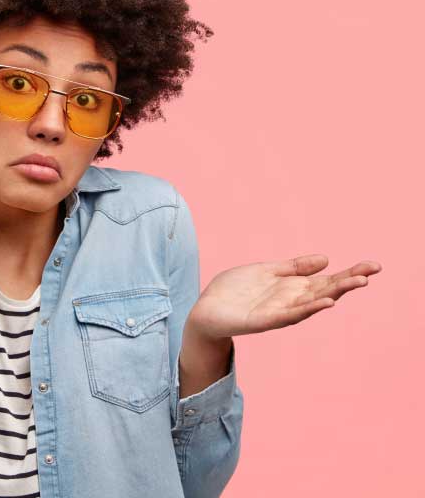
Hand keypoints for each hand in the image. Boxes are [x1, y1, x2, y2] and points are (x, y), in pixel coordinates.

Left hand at [188, 254, 381, 340]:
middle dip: (349, 281)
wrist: (207, 310)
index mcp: (292, 287)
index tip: (372, 266)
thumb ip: (293, 267)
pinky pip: (289, 315)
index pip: (326, 279)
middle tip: (373, 271)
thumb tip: (325, 259)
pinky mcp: (263, 320)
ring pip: (312, 302)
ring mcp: (279, 311)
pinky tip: (324, 303)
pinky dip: (307, 309)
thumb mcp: (266, 271)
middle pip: (325, 290)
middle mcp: (290, 300)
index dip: (349, 273)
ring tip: (356, 283)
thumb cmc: (235, 291)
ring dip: (334, 293)